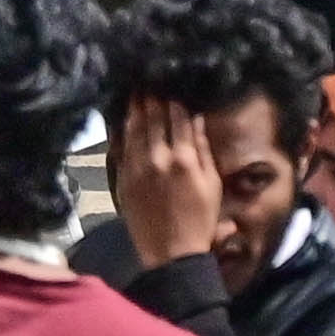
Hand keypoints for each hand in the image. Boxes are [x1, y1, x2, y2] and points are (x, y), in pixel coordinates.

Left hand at [115, 98, 227, 265]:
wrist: (171, 253)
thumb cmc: (199, 220)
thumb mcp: (212, 185)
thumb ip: (204, 150)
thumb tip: (197, 120)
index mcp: (185, 159)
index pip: (179, 118)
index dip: (174, 100)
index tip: (171, 85)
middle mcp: (159, 158)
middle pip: (154, 118)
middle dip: (152, 98)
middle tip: (148, 81)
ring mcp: (137, 167)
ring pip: (134, 128)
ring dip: (135, 109)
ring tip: (135, 93)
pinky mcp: (123, 177)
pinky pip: (121, 146)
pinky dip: (123, 130)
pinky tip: (125, 120)